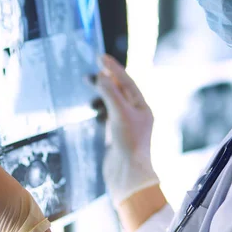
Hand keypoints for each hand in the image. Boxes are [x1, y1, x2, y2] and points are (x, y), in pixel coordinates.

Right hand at [91, 55, 159, 206]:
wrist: (127, 174)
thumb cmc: (129, 143)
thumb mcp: (119, 113)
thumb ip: (110, 93)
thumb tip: (101, 75)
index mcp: (142, 107)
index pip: (127, 81)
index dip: (113, 68)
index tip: (100, 57)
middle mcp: (136, 114)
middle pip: (119, 91)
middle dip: (105, 80)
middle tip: (89, 72)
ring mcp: (126, 125)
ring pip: (112, 102)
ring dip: (101, 94)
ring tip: (89, 91)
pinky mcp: (117, 135)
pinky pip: (107, 115)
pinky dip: (100, 108)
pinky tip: (93, 108)